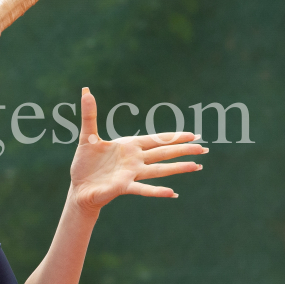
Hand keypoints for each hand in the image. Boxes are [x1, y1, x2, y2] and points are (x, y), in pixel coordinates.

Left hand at [69, 87, 206, 211]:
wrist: (79, 187)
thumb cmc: (86, 164)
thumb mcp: (88, 136)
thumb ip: (89, 114)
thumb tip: (85, 90)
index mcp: (129, 146)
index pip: (156, 140)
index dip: (173, 137)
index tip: (193, 135)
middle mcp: (134, 160)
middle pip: (163, 153)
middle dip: (183, 150)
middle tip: (205, 148)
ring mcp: (130, 174)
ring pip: (159, 170)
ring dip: (178, 168)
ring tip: (197, 166)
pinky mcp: (122, 187)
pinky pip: (142, 189)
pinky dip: (157, 191)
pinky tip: (172, 193)